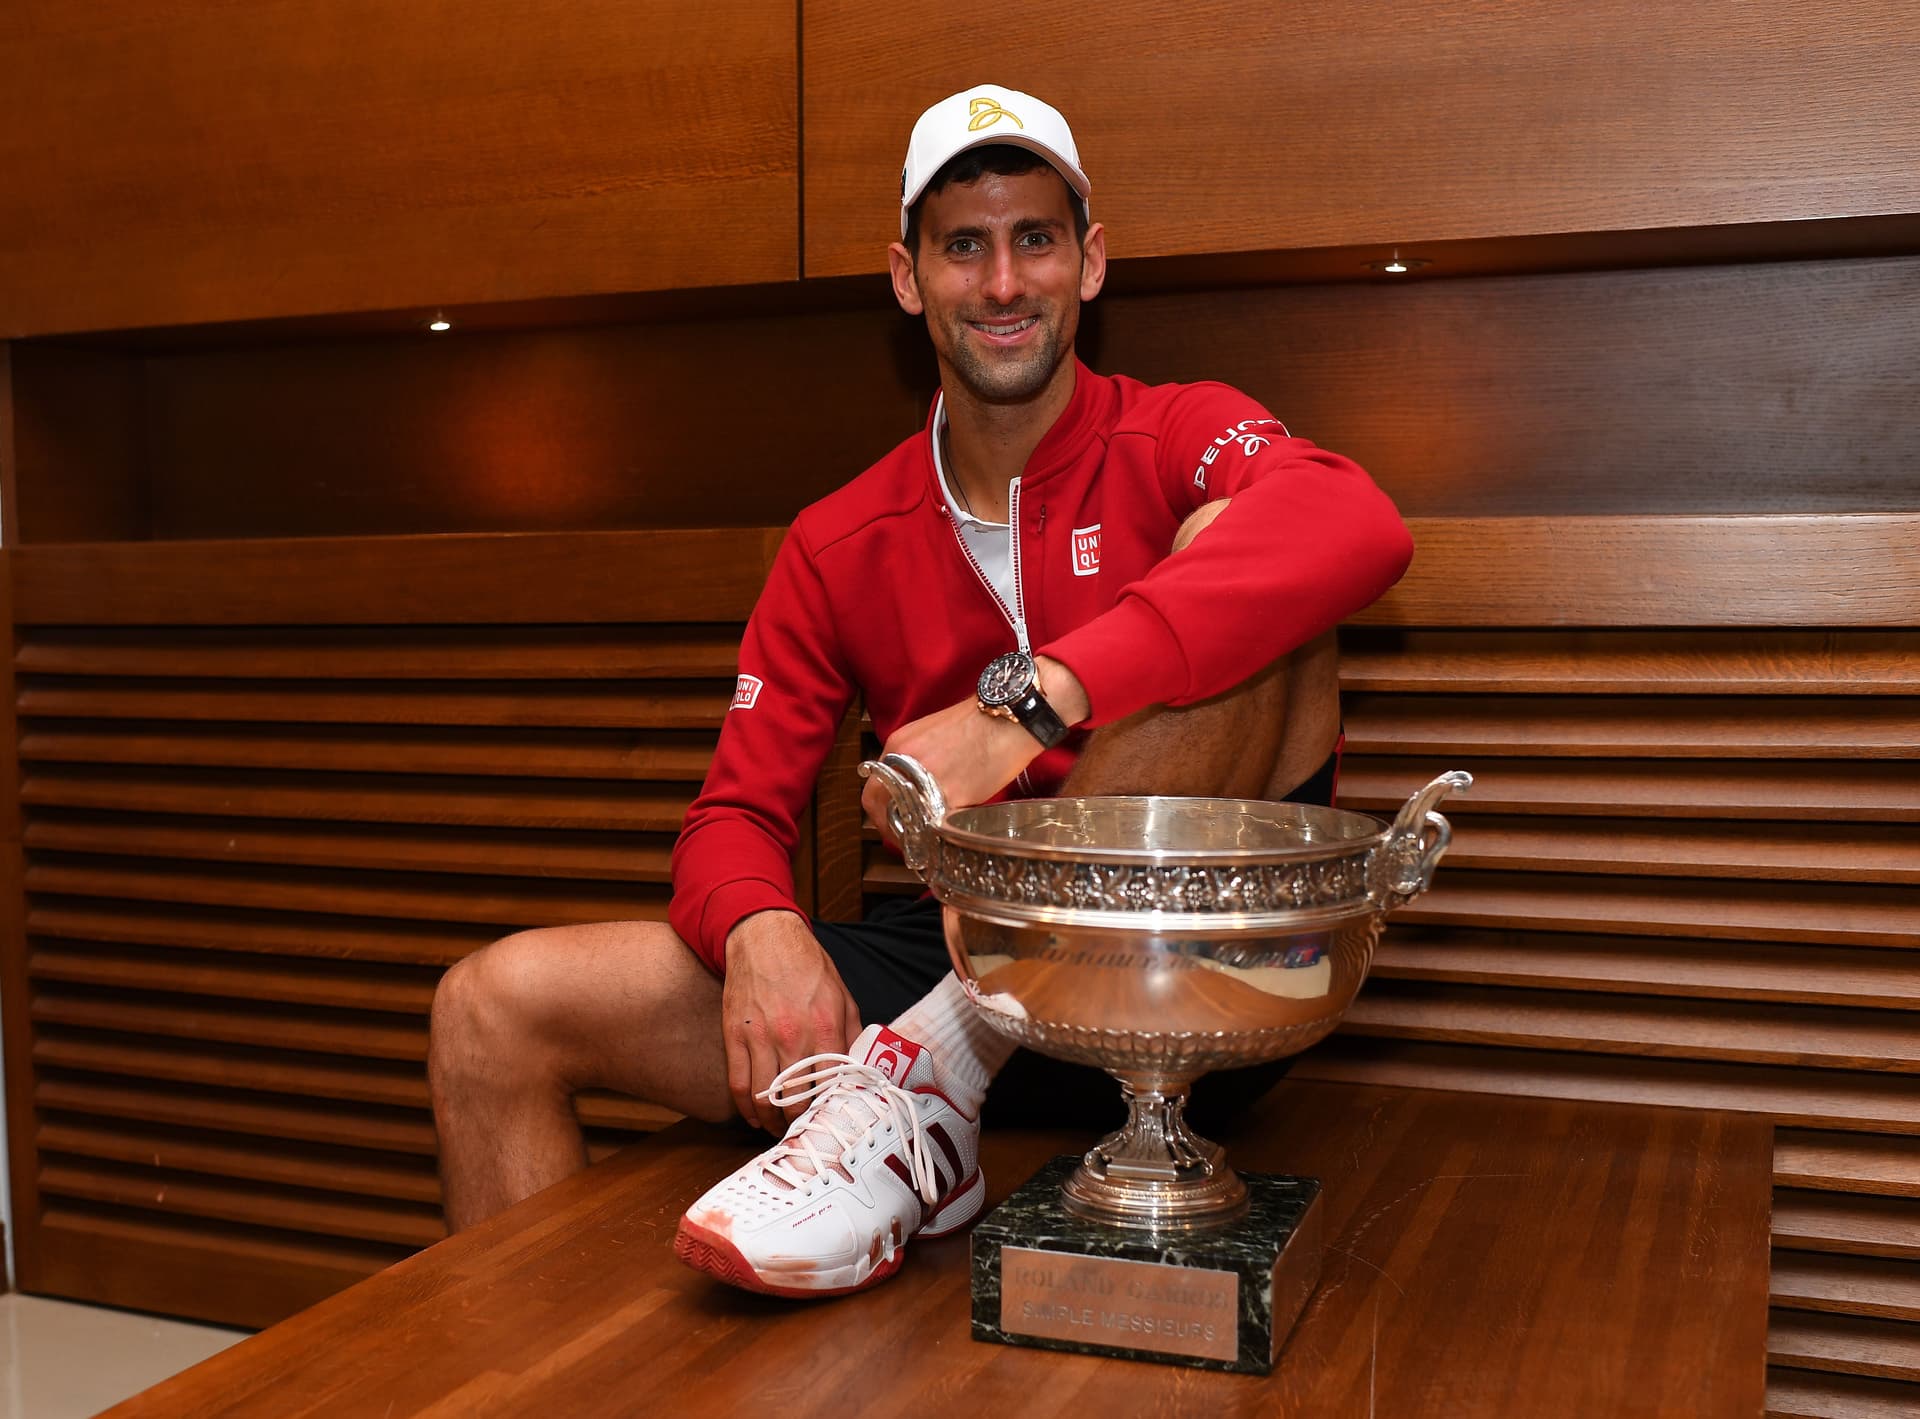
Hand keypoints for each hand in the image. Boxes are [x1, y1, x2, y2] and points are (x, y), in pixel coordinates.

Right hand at [720, 911, 862, 1133]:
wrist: (765, 937)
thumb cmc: (807, 965)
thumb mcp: (842, 995)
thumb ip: (851, 1033)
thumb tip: (861, 1067)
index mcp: (826, 1027)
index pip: (831, 1085)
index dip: (831, 1109)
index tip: (832, 1120)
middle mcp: (793, 1036)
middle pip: (797, 1098)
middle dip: (801, 1122)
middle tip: (805, 1131)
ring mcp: (760, 1037)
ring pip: (765, 1098)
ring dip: (773, 1122)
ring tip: (780, 1130)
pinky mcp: (735, 1035)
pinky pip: (738, 1083)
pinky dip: (746, 1108)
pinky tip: (754, 1117)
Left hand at [862, 657, 1089, 838]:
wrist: (1011, 715)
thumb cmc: (979, 721)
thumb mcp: (932, 734)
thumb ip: (914, 761)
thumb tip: (913, 788)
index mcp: (898, 746)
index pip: (873, 788)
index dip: (880, 810)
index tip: (893, 820)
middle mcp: (904, 763)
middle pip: (879, 806)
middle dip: (889, 826)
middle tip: (904, 837)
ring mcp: (926, 780)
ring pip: (906, 819)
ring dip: (912, 832)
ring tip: (926, 837)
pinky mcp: (953, 795)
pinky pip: (936, 824)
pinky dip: (939, 832)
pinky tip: (948, 832)